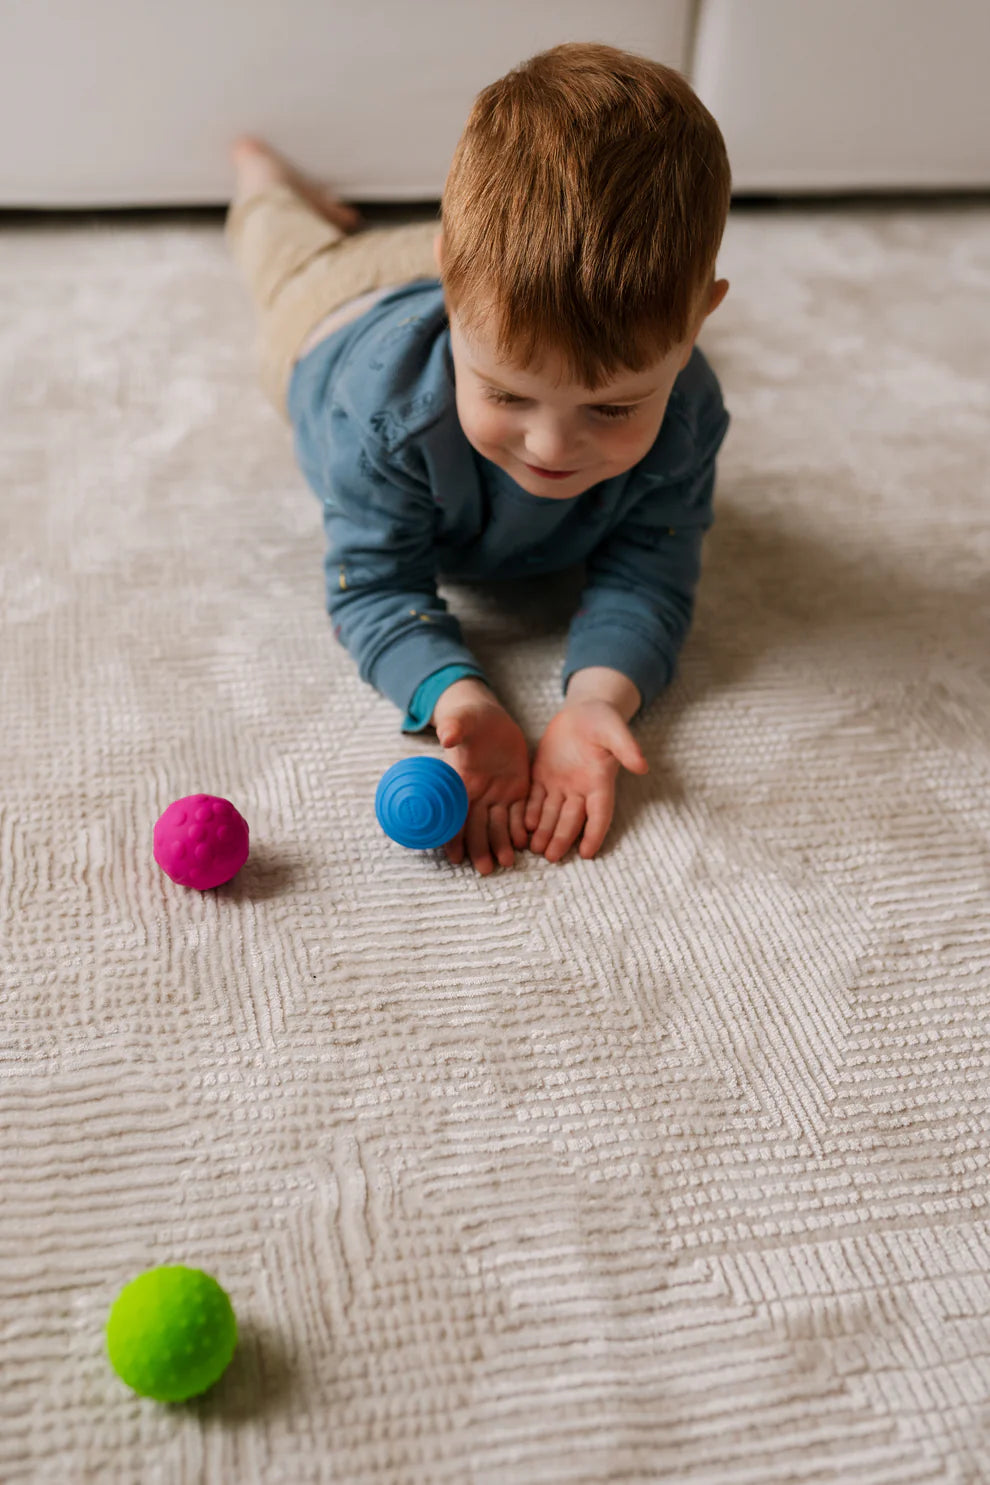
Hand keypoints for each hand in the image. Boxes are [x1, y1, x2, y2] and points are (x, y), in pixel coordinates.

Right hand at [434, 692, 530, 874]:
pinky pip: (520, 813)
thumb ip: (454, 727)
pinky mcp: (517, 789)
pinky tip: (526, 843)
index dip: (453, 835)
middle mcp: (477, 793)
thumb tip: (445, 735)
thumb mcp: (462, 719)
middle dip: (480, 848)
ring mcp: (497, 793)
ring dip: (501, 844)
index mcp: (460, 781)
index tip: (454, 856)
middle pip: (477, 826)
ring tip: (507, 862)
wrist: (489, 718)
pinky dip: (521, 827)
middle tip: (485, 869)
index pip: (454, 813)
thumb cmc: (469, 718)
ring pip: (498, 824)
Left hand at [525, 700, 648, 861]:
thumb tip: (642, 766)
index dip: (594, 834)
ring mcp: (561, 784)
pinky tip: (523, 826)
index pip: (599, 814)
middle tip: (551, 858)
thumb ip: (627, 748)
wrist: (583, 712)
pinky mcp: (543, 776)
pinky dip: (530, 812)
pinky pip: (535, 798)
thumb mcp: (616, 731)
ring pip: (551, 813)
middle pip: (571, 820)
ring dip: (544, 831)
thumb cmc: (604, 721)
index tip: (588, 854)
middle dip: (562, 838)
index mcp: (601, 782)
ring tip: (535, 849)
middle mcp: (580, 789)